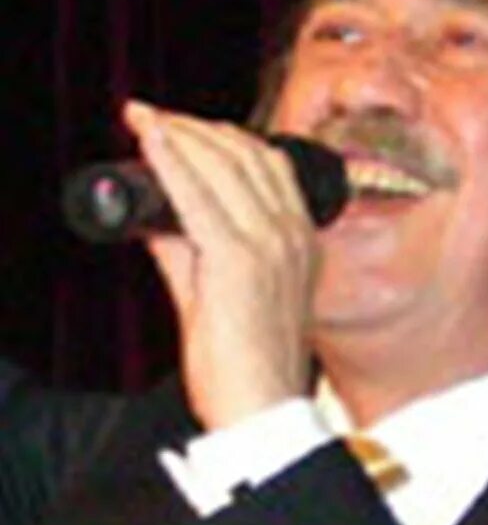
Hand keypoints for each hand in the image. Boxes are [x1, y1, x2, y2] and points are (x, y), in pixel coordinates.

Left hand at [123, 99, 318, 429]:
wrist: (263, 408)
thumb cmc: (250, 360)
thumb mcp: (225, 291)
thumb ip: (192, 250)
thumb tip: (159, 218)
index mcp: (301, 238)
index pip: (269, 165)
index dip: (227, 137)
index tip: (187, 126)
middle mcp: (292, 233)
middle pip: (246, 155)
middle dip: (198, 127)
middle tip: (158, 116)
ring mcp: (269, 244)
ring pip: (224, 167)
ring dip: (182, 136)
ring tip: (149, 120)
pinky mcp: (237, 261)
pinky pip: (199, 198)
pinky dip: (172, 162)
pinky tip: (152, 139)